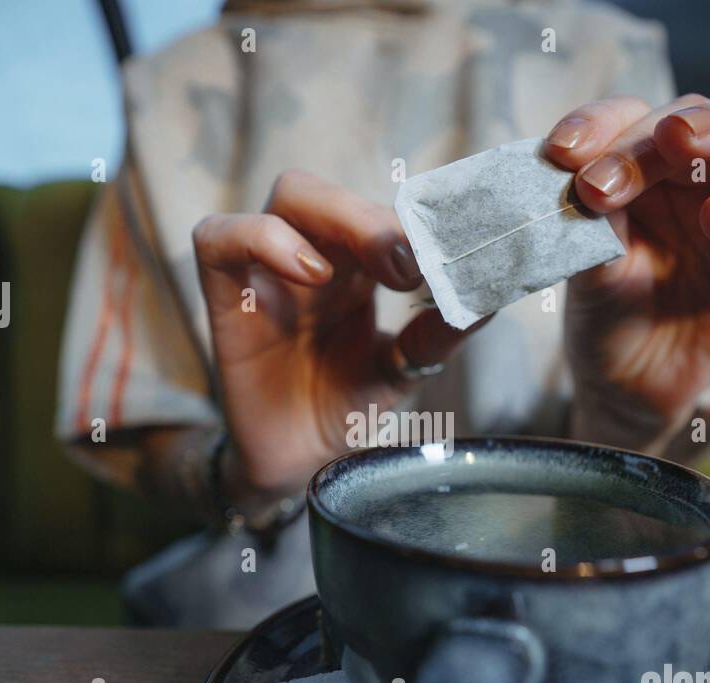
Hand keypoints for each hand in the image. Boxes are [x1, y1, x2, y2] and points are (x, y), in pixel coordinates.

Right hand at [193, 170, 473, 501]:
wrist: (300, 466)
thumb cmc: (345, 409)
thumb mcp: (402, 371)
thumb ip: (438, 334)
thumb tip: (489, 299)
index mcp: (357, 266)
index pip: (379, 209)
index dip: (413, 219)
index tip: (449, 251)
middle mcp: (313, 256)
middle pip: (336, 190)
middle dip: (374, 215)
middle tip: (410, 269)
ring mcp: (266, 272)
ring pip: (289, 195)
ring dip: (337, 216)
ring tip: (373, 273)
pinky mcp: (224, 297)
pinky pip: (219, 238)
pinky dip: (263, 238)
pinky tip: (311, 274)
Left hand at [543, 94, 709, 447]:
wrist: (618, 386)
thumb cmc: (602, 312)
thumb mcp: (581, 263)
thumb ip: (589, 219)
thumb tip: (581, 171)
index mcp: (646, 168)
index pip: (635, 117)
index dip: (601, 122)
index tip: (562, 152)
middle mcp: (694, 180)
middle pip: (695, 118)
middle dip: (644, 138)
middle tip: (599, 180)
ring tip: (678, 140)